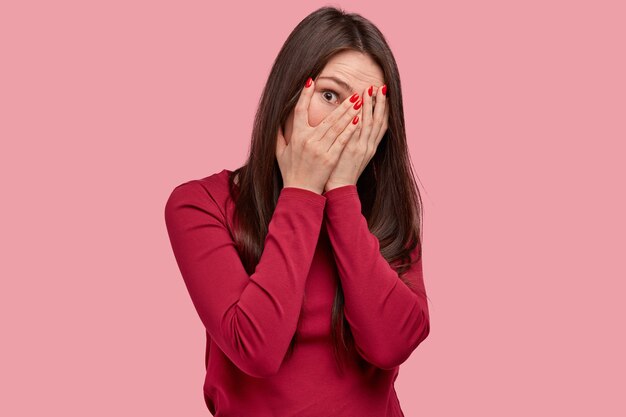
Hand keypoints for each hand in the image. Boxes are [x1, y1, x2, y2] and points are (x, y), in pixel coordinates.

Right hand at [276, 77, 362, 194]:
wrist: (300, 193)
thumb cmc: (290, 172)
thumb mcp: (279, 153)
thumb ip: (278, 135)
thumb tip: (275, 121)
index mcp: (296, 136)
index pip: (300, 110)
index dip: (304, 95)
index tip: (310, 81)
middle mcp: (308, 140)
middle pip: (327, 117)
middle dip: (341, 104)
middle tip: (353, 93)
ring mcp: (320, 149)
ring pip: (336, 127)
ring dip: (349, 113)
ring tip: (359, 103)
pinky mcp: (330, 158)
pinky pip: (342, 141)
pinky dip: (349, 130)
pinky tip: (358, 120)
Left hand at [324, 84, 388, 192]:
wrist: (340, 189)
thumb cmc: (342, 172)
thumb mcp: (352, 155)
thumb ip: (354, 141)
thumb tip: (352, 127)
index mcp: (370, 147)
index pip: (381, 125)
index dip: (384, 109)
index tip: (384, 95)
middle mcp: (369, 146)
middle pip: (378, 121)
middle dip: (380, 103)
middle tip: (381, 87)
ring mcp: (362, 148)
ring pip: (370, 123)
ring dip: (371, 106)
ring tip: (370, 91)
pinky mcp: (352, 151)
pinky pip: (358, 132)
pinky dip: (360, 119)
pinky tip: (359, 107)